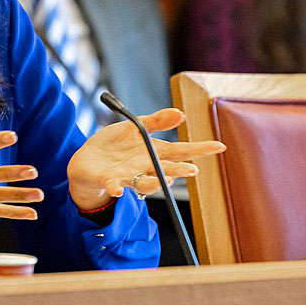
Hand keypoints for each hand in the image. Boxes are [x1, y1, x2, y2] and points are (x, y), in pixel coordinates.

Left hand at [66, 108, 225, 210]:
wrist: (86, 160)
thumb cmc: (114, 145)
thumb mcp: (135, 127)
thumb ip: (157, 121)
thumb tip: (182, 114)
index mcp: (152, 152)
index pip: (180, 150)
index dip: (200, 149)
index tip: (219, 146)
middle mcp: (144, 167)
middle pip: (166, 169)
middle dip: (179, 170)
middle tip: (192, 169)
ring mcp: (128, 175)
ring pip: (146, 181)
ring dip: (156, 181)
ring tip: (170, 179)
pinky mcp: (108, 180)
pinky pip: (114, 185)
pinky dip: (116, 188)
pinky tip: (118, 190)